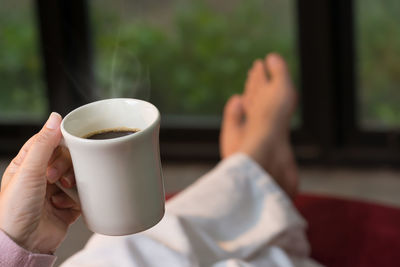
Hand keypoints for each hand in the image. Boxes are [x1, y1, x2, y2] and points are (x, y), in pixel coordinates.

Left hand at [0, 113, 79, 253]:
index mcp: (28, 165)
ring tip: (63, 191)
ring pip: (77, 177)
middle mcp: (42, 177)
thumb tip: (54, 118)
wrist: (23, 244)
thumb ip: (44, 144)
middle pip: (67, 159)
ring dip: (73, 183)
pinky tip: (65, 205)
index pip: (50, 143)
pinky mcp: (67, 207)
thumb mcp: (28, 171)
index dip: (59, 143)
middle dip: (66, 167)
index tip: (67, 146)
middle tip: (56, 177)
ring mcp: (55, 192)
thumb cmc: (15, 210)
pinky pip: (82, 197)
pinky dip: (78, 200)